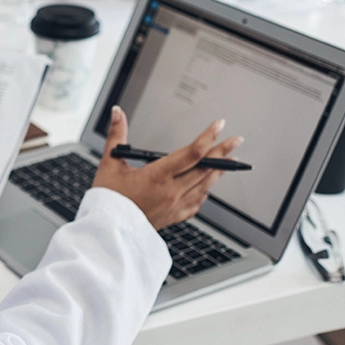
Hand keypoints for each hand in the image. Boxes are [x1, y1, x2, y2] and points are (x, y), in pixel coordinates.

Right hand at [92, 106, 243, 229]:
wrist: (108, 231)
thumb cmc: (108, 199)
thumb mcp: (109, 164)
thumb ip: (117, 136)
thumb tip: (118, 113)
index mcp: (157, 176)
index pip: (191, 153)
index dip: (208, 137)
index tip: (218, 125)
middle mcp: (171, 191)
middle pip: (205, 168)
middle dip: (223, 152)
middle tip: (236, 140)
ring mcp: (175, 205)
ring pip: (205, 185)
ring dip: (218, 171)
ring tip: (229, 160)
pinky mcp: (174, 216)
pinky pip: (197, 202)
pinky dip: (205, 191)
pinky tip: (207, 187)